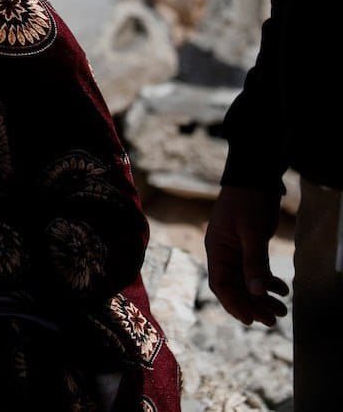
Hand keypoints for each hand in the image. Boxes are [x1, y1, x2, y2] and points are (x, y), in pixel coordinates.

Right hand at [205, 185, 289, 325]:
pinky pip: (256, 271)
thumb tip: (257, 292)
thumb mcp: (252, 232)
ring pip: (247, 282)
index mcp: (216, 250)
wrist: (255, 178)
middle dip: (253, 305)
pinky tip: (282, 290)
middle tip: (273, 320)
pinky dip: (268, 283)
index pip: (221, 284)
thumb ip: (254, 261)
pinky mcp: (249, 247)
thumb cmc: (248, 201)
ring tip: (281, 310)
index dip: (234, 304)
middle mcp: (224, 254)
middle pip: (235, 287)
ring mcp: (236, 251)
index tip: (250, 320)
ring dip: (263, 297)